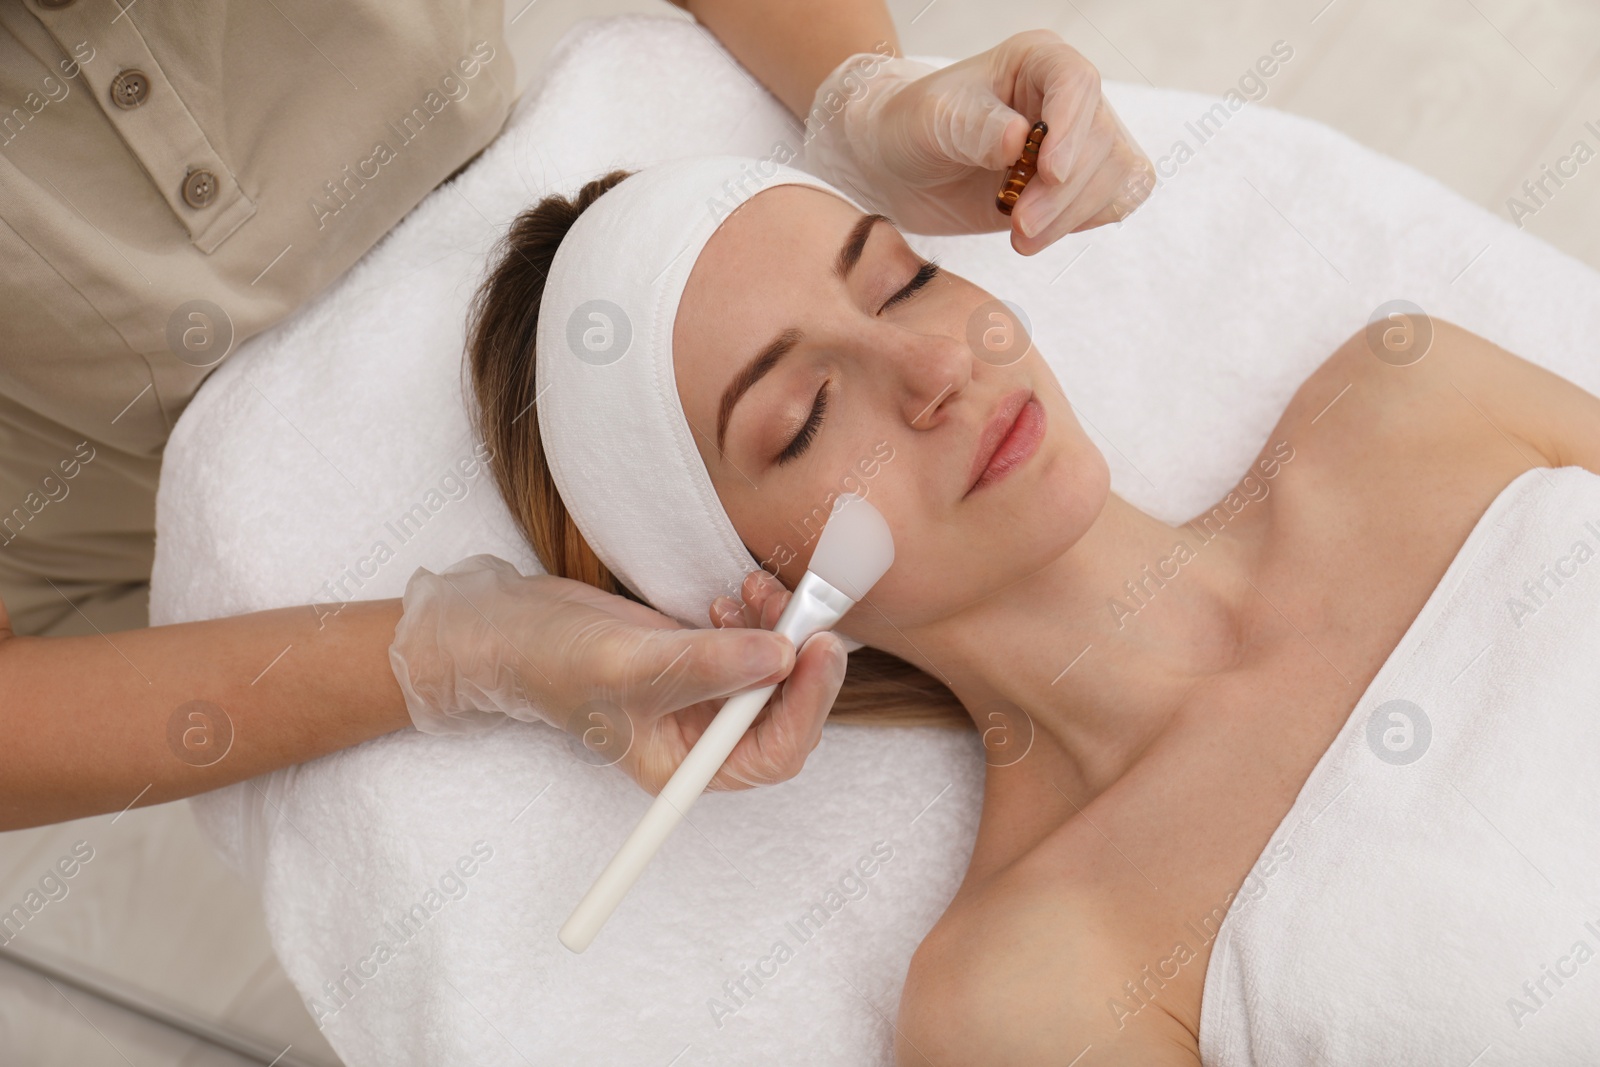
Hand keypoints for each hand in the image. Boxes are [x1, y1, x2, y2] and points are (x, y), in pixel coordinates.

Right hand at [388, 555, 848, 794]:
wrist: (508, 626)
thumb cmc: (549, 659)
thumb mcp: (627, 662)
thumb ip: (705, 664)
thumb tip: (783, 657)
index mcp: (687, 765)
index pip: (774, 754)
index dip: (808, 705)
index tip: (818, 648)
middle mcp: (704, 737)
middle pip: (788, 711)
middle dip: (801, 658)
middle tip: (804, 607)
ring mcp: (705, 695)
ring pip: (777, 670)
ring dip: (781, 627)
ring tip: (755, 591)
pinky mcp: (702, 656)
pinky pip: (756, 641)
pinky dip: (759, 614)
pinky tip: (734, 595)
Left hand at [800, 29, 1155, 253]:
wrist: (903, 168)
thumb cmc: (914, 127)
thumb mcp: (933, 120)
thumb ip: (974, 126)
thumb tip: (1020, 138)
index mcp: (1038, 60)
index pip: (1077, 82)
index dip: (1070, 129)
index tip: (1048, 172)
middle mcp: (1068, 95)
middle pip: (1102, 138)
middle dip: (1063, 191)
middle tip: (1019, 224)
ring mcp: (1079, 140)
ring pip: (1116, 175)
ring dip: (1071, 215)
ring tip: (1021, 235)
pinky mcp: (1079, 182)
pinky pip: (1112, 202)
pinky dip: (1076, 226)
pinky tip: (1033, 235)